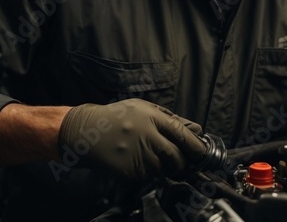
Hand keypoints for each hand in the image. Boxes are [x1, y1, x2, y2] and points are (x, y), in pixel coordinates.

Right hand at [57, 98, 204, 179]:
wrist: (85, 132)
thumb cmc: (117, 118)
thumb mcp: (142, 108)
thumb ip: (169, 119)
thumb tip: (197, 131)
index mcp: (150, 117)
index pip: (181, 133)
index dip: (195, 145)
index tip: (201, 152)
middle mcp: (145, 136)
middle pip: (175, 156)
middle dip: (182, 162)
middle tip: (181, 163)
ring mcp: (136, 156)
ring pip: (162, 169)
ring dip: (160, 166)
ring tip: (145, 155)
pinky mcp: (128, 172)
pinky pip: (146, 177)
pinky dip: (145, 172)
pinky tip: (132, 161)